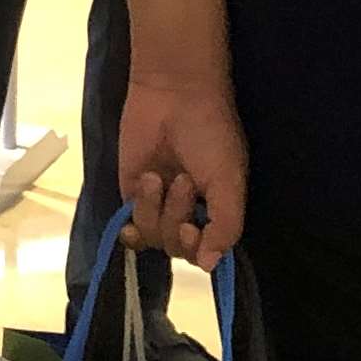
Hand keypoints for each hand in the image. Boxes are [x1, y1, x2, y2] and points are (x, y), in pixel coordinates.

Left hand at [120, 66, 247, 264]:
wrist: (173, 94)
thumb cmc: (210, 133)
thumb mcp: (229, 180)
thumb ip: (226, 226)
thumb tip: (209, 266)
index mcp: (217, 210)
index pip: (206, 253)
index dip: (196, 249)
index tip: (194, 229)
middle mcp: (189, 213)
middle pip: (176, 248)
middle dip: (176, 220)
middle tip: (181, 181)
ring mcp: (159, 205)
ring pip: (152, 238)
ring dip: (155, 210)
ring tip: (157, 175)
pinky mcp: (132, 193)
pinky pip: (131, 226)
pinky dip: (134, 216)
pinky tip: (142, 193)